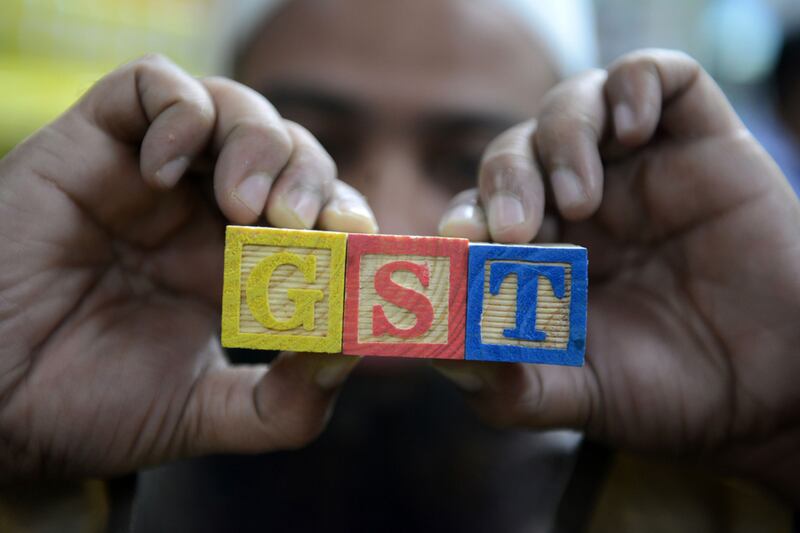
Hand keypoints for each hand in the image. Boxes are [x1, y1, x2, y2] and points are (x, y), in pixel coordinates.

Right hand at [0, 54, 375, 479]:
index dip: (345, 214)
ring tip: (242, 204)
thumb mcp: (209, 411)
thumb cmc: (95, 404)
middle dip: (308, 178)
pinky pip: (148, 86)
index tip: (352, 244)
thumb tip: (353, 350)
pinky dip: (177, 112)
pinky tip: (163, 171)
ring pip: (231, 107)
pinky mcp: (94, 144)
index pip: (318, 210)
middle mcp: (203, 210)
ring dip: (258, 144)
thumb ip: (287, 401)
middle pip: (289, 151)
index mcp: (240, 261)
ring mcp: (152, 175)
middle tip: (295, 225)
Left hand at [436, 49, 799, 501]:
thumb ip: (505, 384)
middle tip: (517, 226)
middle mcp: (578, 204)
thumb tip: (440, 354)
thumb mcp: (574, 396)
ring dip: (562, 139)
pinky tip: (634, 129)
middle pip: (514, 154)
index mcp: (538, 253)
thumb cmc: (665, 393)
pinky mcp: (698, 141)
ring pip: (572, 106)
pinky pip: (659, 77)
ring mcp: (636, 169)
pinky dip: (636, 85)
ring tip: (581, 197)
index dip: (464, 218)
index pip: (478, 212)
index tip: (464, 242)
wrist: (772, 394)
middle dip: (506, 181)